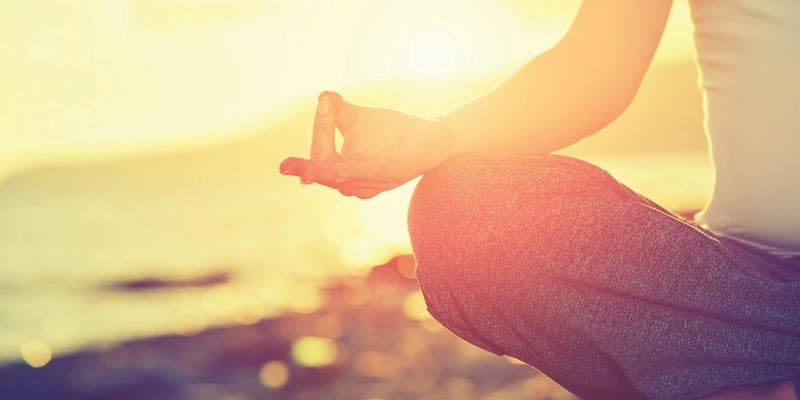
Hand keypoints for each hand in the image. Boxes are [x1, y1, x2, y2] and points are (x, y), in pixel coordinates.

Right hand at [279, 91, 452, 198]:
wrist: (431, 137)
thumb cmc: (392, 132)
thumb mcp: (358, 119)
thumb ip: (336, 110)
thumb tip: (322, 96)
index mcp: (341, 170)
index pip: (320, 154)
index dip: (320, 129)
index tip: (324, 103)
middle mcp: (352, 182)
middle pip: (324, 173)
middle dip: (306, 170)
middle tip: (284, 167)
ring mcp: (370, 182)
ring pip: (341, 179)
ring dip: (323, 175)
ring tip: (304, 173)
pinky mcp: (387, 175)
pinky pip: (365, 175)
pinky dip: (350, 174)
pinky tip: (338, 170)